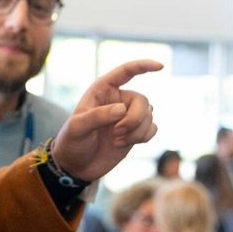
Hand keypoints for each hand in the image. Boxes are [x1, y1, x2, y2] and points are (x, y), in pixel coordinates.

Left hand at [50, 59, 161, 182]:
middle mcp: (118, 99)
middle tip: (117, 132)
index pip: (126, 71)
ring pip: (149, 114)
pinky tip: (124, 143)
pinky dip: (143, 137)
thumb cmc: (72, 142)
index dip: (143, 65)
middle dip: (134, 118)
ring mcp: (128, 116)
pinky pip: (152, 128)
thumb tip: (122, 109)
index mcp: (102, 90)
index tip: (160, 66)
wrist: (77, 165)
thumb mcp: (77, 128)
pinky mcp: (135, 131)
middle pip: (142, 100)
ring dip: (137, 131)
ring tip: (116, 140)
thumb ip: (97, 116)